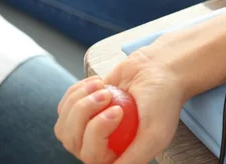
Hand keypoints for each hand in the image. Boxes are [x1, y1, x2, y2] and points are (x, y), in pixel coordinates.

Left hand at [55, 50, 184, 163]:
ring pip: (64, 125)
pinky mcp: (81, 109)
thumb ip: (134, 159)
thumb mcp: (155, 134)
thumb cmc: (162, 100)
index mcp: (118, 156)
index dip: (98, 131)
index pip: (92, 156)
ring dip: (80, 100)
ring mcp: (88, 129)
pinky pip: (64, 106)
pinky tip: (100, 83)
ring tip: (104, 87)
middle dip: (85, 112)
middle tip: (107, 94)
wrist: (157, 69)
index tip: (117, 109)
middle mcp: (101, 146)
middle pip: (73, 140)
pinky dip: (79, 91)